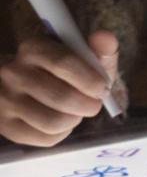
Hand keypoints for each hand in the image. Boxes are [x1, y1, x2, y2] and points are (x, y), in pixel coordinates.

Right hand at [0, 31, 119, 146]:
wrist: (17, 83)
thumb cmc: (56, 68)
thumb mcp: (79, 53)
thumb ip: (98, 47)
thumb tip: (105, 38)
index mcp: (33, 48)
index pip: (64, 63)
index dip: (90, 80)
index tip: (103, 88)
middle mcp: (13, 73)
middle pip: (62, 97)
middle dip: (88, 105)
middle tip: (95, 104)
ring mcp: (6, 101)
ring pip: (54, 122)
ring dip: (75, 120)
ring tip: (78, 112)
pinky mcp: (6, 127)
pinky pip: (45, 139)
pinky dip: (63, 133)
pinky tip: (64, 122)